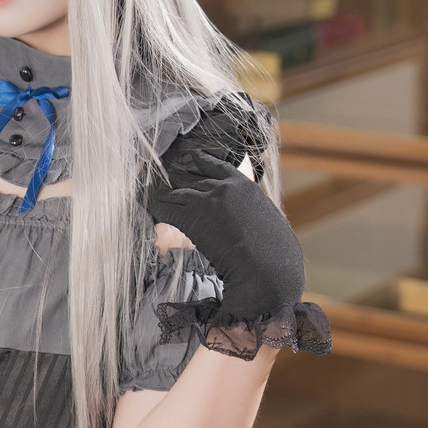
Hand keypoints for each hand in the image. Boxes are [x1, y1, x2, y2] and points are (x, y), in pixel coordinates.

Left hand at [144, 143, 303, 324]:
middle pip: (190, 177)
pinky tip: (151, 212)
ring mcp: (207, 200)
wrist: (268, 268)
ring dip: (162, 196)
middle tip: (162, 180)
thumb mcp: (268, 222)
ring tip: (152, 197)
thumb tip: (250, 225)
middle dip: (175, 180)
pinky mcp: (192, 217)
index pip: (215, 164)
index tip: (189, 159)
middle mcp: (224, 187)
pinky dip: (156, 210)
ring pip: (174, 192)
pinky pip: (166, 208)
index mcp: (244, 185)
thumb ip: (253, 214)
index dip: (198, 162)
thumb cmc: (276, 256)